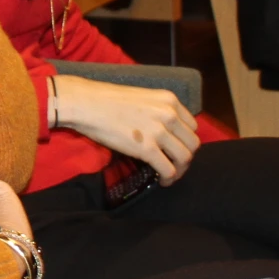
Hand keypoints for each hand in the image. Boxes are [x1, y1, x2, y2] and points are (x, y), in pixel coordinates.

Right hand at [50, 75, 199, 182]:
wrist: (86, 103)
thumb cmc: (105, 99)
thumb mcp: (141, 98)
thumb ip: (156, 111)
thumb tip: (160, 129)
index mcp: (169, 100)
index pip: (192, 126)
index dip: (185, 140)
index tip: (175, 147)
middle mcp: (169, 115)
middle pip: (192, 143)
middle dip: (185, 157)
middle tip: (174, 164)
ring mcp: (159, 132)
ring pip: (184, 158)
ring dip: (179, 170)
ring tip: (169, 175)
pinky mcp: (146, 149)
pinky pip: (168, 169)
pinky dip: (168, 179)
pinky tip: (161, 181)